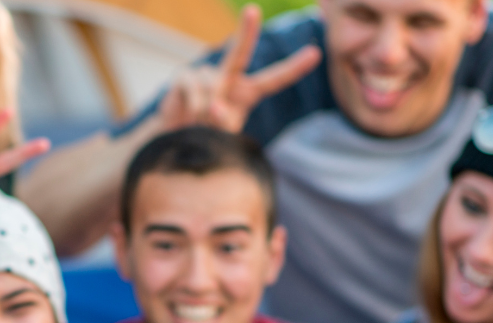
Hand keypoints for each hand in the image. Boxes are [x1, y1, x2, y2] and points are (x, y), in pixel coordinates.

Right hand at [157, 4, 320, 132]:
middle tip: (252, 10)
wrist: (177, 140)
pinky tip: (188, 115)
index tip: (315, 53)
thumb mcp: (224, 136)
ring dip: (206, 109)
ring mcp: (206, 75)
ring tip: (200, 124)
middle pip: (239, 52)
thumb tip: (213, 106)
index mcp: (247, 92)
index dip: (294, 68)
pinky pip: (193, 87)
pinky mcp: (185, 77)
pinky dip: (193, 105)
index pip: (274, 79)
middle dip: (246, 30)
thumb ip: (224, 123)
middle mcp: (228, 77)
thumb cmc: (208, 136)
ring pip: (211, 84)